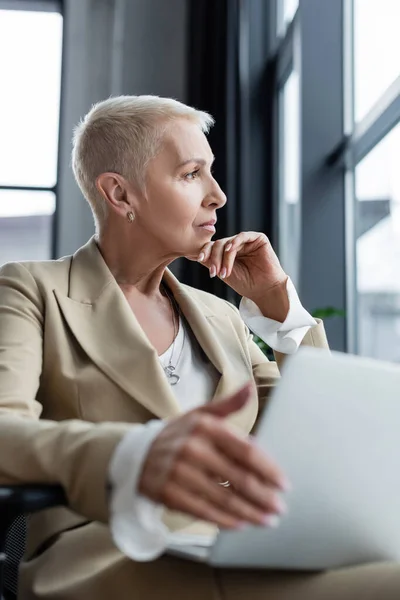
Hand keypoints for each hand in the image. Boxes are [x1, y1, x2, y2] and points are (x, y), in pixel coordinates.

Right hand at [138, 383, 289, 529]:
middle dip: (263, 496)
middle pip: (237, 478)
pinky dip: (225, 520)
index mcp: (205, 427)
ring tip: (267, 520)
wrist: (137, 454)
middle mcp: (192, 449)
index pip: (245, 450)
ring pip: (223, 498)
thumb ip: (228, 404)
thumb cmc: (178, 434)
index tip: (283, 483)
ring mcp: (180, 473)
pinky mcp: (170, 494)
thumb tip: (250, 387)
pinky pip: (204, 511)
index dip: (267, 469)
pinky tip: (240, 524)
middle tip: (279, 507)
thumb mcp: (200, 414)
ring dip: (250, 512)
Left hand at [196, 232, 286, 305]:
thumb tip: (189, 254)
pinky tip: (230, 250)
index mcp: (227, 251)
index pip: (212, 246)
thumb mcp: (222, 272)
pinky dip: (235, 242)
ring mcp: (247, 241)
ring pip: (228, 242)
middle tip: (214, 273)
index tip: (198, 259)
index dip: (204, 252)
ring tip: (224, 273)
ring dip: (224, 257)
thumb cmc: (245, 283)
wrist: (264, 290)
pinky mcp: (258, 239)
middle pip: (218, 244)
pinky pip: (243, 236)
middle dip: (214, 258)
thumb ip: (209, 261)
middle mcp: (236, 244)